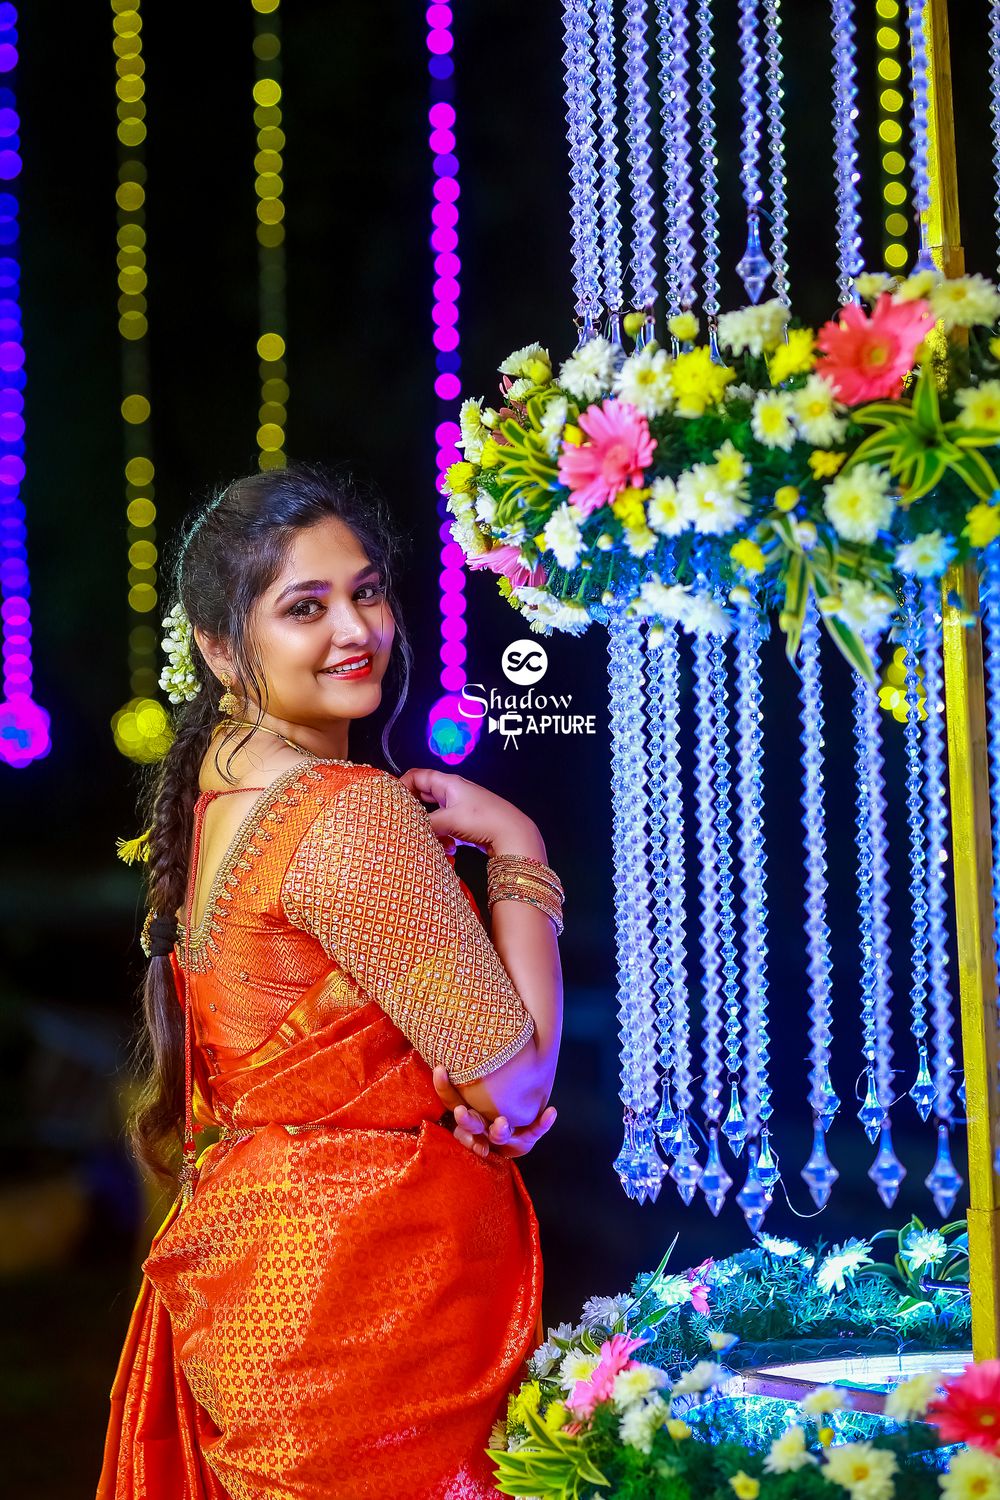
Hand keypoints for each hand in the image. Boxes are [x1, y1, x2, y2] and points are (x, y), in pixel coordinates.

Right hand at [398, 767, 543, 859]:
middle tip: (404, 824)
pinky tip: (448, 849)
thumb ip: (425, 823)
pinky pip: (446, 827)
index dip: (402, 786)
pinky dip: (443, 837)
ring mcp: (460, 807)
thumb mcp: (449, 820)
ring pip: (434, 815)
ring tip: (429, 840)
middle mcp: (453, 791)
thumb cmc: (485, 819)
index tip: (392, 803)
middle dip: (414, 810)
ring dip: (429, 828)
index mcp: (448, 783)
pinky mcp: (466, 822)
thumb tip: (407, 829)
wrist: (514, 834)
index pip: (416, 776)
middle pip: (423, 795)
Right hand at [432, 1065, 556, 1158]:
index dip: (443, 1086)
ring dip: (499, 1130)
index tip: (441, 1068)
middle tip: (462, 1112)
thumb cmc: (497, 1095)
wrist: (522, 1131)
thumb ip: (474, 1064)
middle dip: (466, 1120)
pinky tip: (551, 1111)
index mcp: (469, 1111)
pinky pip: (534, 1131)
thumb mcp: (481, 1083)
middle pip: (470, 1125)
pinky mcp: (526, 1138)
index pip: (451, 1100)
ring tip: (503, 1122)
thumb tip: (457, 1020)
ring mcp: (505, 1135)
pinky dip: (543, 1123)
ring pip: (498, 1137)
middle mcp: (484, 1126)